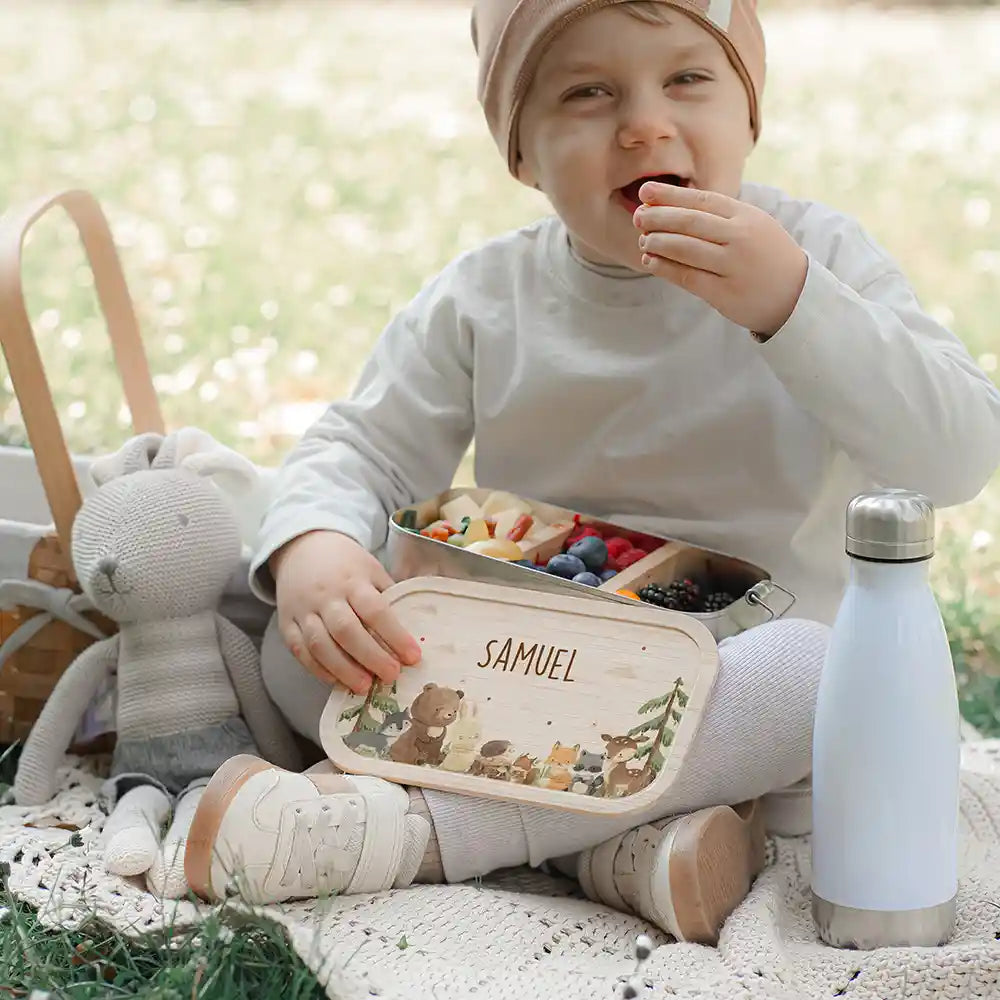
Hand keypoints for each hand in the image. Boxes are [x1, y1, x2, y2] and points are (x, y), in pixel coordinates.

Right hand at [271, 530, 421, 693]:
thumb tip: (413, 629)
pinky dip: (318, 670)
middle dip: (371, 657)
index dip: (395, 635)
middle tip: (391, 675)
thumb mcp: (371, 569)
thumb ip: (388, 597)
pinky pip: (299, 651)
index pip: (375, 610)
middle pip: (347, 631)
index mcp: (353, 581)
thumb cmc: (345, 564)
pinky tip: (337, 681)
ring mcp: (303, 611)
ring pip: (320, 644)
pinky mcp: (286, 624)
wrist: (302, 547)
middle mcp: (326, 596)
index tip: (413, 656)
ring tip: (364, 686)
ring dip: (343, 669)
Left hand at [634, 182, 808, 337]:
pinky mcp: (725, 293)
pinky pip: (688, 277)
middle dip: (659, 217)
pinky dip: (665, 268)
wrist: (796, 294)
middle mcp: (740, 237)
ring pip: (686, 249)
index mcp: (746, 216)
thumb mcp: (753, 225)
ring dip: (658, 242)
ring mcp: (733, 266)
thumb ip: (721, 215)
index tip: (645, 192)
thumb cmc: (766, 256)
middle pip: (690, 222)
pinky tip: (650, 262)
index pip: (702, 200)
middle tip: (637, 217)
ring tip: (643, 240)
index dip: (670, 195)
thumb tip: (672, 205)